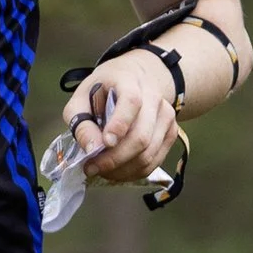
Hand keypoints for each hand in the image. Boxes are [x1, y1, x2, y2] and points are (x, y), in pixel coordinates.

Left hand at [69, 49, 180, 183]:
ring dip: (122, 169)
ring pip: (148, 154)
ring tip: (102, 170)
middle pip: (141, 136)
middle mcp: (153, 97)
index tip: (106, 142)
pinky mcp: (171, 132)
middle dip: (115, 159)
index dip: (119, 124)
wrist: (136, 79)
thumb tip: (92, 150)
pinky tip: (117, 170)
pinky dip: (134, 172)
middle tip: (92, 168)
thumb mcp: (81, 99)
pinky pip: (154, 161)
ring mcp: (166, 115)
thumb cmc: (104, 91)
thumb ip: (81, 124)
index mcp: (129, 81)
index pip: (131, 102)